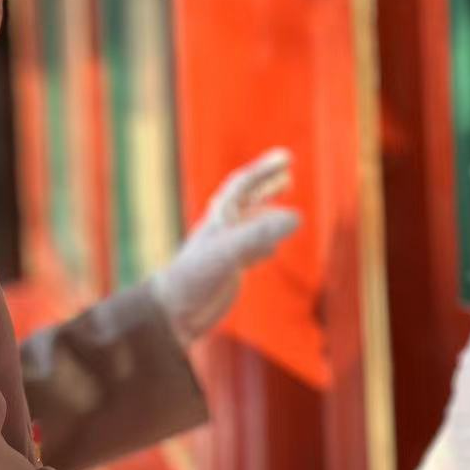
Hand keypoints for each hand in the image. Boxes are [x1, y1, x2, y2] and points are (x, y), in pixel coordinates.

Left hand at [149, 148, 300, 345]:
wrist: (173, 311)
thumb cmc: (195, 277)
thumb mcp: (229, 251)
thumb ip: (261, 232)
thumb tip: (297, 217)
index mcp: (221, 217)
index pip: (245, 184)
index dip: (265, 169)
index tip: (287, 158)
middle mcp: (223, 229)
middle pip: (248, 200)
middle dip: (267, 185)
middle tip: (288, 172)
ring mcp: (226, 250)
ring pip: (251, 225)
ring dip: (269, 214)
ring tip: (287, 211)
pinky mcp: (229, 271)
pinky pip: (251, 250)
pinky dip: (265, 245)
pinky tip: (272, 250)